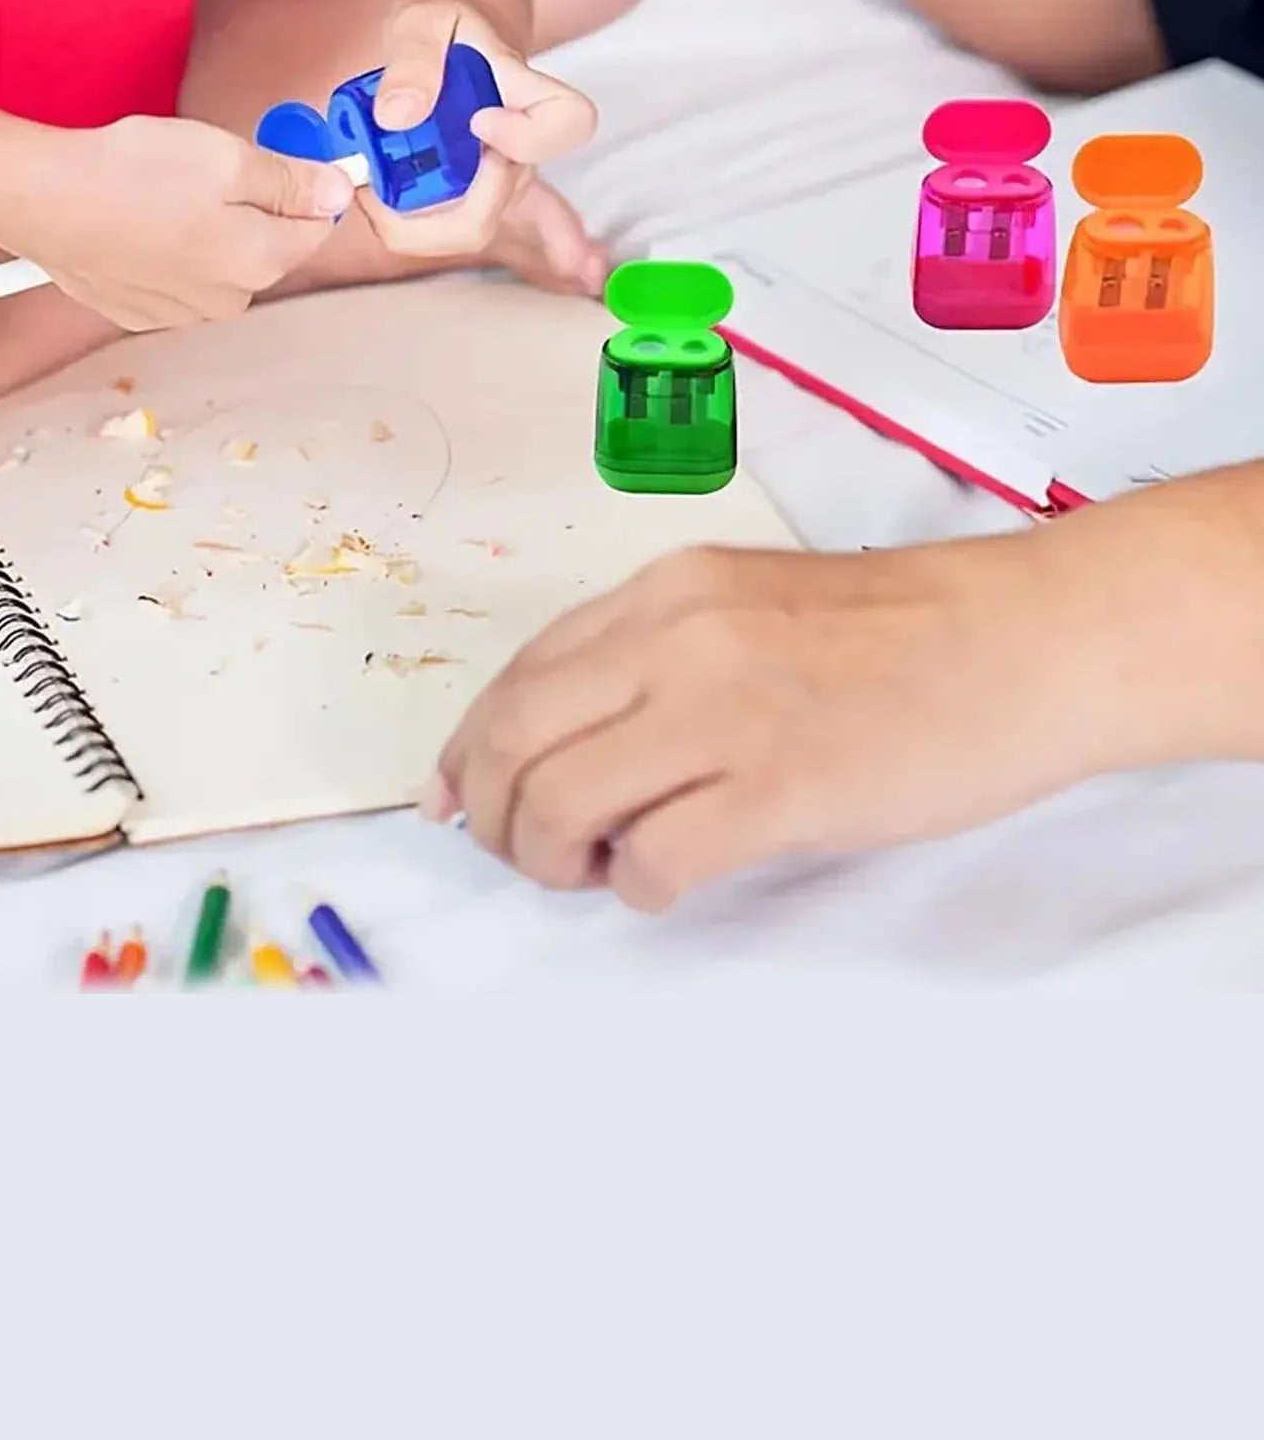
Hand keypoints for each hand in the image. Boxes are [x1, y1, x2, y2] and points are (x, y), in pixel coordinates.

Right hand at [18, 116, 353, 330]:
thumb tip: (337, 192)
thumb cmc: (129, 175)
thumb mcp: (229, 157)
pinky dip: (166, 248)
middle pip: (268, 246)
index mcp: (262, 262)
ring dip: (206, 229)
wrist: (43, 201)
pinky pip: (176, 275)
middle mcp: (230, 299)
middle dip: (251, 207)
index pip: (318, 227)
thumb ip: (292, 180)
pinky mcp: (142, 311)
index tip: (283, 157)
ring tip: (162, 193)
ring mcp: (184, 312)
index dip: (306, 187)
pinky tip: (138, 219)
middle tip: (205, 167)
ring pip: (220, 262)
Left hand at [360, 0, 597, 279]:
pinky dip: (398, 220)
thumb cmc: (446, 28)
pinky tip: (374, 188)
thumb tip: (396, 116)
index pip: (569, 122)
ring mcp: (500, 182)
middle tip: (386, 167)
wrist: (455, 42)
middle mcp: (523, 149)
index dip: (527, 136)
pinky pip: (441, 233)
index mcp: (528, 94)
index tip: (478, 119)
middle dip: (432, 203)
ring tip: (372, 169)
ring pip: (465, 231)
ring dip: (406, 212)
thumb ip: (414, 60)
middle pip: (499, 207)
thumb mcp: (422, 22)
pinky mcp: (474, 201)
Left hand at [424, 534, 1134, 912]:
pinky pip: (652, 859)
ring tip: (600, 866)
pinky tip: (671, 879)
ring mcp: (725, 712)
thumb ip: (660, 656)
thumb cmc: (905, 632)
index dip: (468, 750)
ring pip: (557, 802)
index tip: (452, 799)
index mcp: (667, 592)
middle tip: (528, 852)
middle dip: (493, 815)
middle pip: (512, 742)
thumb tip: (573, 738)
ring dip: (553, 858)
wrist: (1027, 640)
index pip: (519, 675)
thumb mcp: (754, 605)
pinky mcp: (779, 788)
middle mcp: (675, 638)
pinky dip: (638, 887)